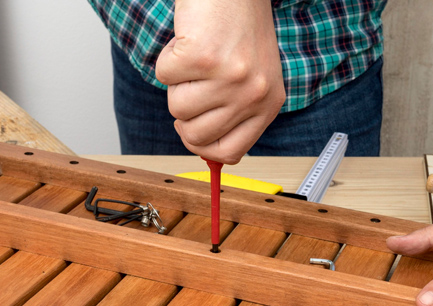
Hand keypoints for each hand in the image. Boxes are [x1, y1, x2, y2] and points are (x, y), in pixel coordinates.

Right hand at [155, 0, 284, 163]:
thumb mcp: (250, 78)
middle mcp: (253, 94)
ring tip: (197, 56)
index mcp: (268, 104)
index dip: (202, 145)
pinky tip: (189, 40)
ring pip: (176, 107)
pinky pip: (164, 75)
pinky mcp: (203, 57)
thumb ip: (232, 115)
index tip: (192, 128)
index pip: (230, 153)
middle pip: (195, 135)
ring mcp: (230, 77)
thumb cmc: (239, 26)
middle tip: (195, 82)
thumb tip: (203, 150)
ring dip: (177, 81)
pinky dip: (168, 56)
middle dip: (184, 110)